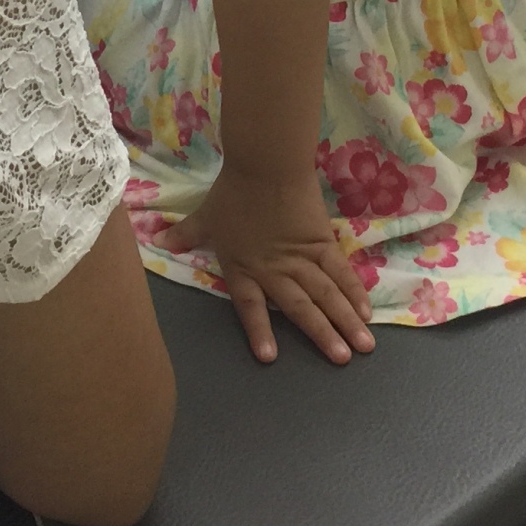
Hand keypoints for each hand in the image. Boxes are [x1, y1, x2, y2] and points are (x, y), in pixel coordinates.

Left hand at [160, 168, 375, 365]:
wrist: (265, 165)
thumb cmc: (233, 191)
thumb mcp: (205, 215)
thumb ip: (186, 233)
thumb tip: (159, 239)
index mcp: (244, 268)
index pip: (251, 307)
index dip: (259, 332)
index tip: (270, 358)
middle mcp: (275, 271)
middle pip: (301, 308)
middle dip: (322, 335)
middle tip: (342, 360)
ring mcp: (302, 258)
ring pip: (327, 294)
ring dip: (346, 320)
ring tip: (364, 345)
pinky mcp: (322, 242)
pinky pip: (341, 271)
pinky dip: (355, 290)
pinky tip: (367, 309)